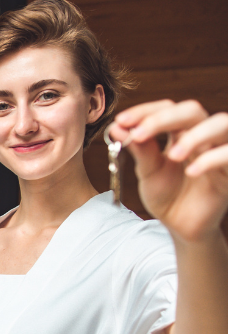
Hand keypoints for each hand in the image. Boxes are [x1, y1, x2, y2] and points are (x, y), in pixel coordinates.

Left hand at [110, 100, 227, 242]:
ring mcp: (218, 150)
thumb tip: (116, 127)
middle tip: (139, 134)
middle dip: (164, 118)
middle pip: (192, 110)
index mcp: (179, 133)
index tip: (122, 121)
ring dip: (194, 135)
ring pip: (221, 124)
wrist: (181, 225)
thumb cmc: (167, 195)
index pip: (167, 108)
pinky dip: (213, 158)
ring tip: (172, 155)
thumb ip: (138, 150)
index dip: (145, 111)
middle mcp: (201, 136)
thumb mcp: (148, 172)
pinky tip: (192, 171)